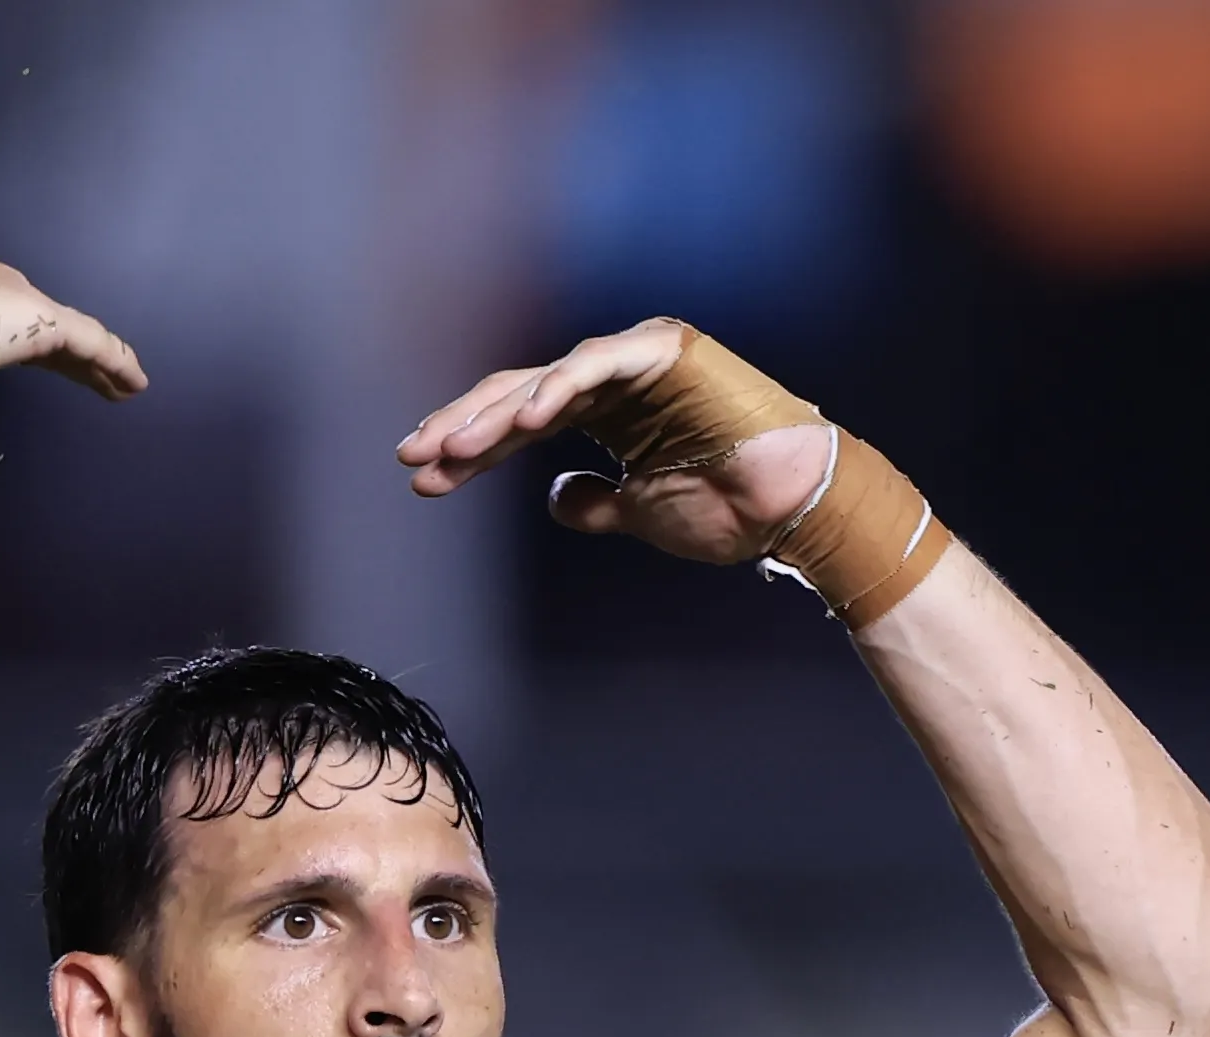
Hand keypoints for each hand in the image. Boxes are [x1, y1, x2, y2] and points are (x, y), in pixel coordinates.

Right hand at [0, 249, 146, 401]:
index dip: (12, 330)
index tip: (28, 354)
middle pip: (33, 315)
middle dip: (61, 344)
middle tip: (88, 371)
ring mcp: (8, 298)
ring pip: (68, 331)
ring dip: (96, 359)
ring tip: (122, 383)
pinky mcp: (35, 321)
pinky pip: (90, 341)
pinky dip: (114, 361)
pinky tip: (134, 382)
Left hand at [394, 319, 830, 565]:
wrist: (794, 508)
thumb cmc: (730, 510)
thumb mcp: (639, 514)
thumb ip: (595, 503)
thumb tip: (559, 497)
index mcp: (608, 412)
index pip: (521, 423)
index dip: (472, 451)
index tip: (424, 480)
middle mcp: (616, 377)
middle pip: (519, 393)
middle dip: (465, 426)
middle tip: (415, 457)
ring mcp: (637, 358)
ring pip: (546, 379)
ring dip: (496, 414)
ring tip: (454, 449)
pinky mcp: (663, 350)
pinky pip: (596, 365)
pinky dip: (557, 387)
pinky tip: (522, 421)